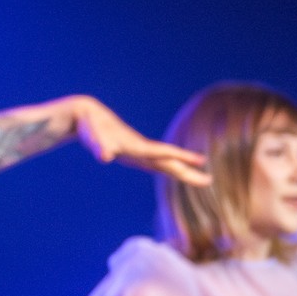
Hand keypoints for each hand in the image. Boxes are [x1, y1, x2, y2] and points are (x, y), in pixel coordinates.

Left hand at [73, 98, 209, 186]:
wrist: (88, 115)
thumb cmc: (91, 128)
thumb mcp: (95, 140)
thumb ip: (101, 148)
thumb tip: (105, 157)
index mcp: (137, 146)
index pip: (163, 153)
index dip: (181, 157)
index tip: (202, 161)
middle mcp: (141, 149)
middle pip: (169, 162)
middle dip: (188, 172)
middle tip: (209, 181)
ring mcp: (138, 150)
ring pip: (164, 162)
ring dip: (182, 170)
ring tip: (200, 178)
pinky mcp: (132, 152)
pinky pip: (155, 162)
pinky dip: (167, 167)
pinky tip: (174, 171)